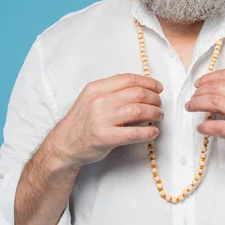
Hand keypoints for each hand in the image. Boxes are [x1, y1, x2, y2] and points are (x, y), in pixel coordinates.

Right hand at [47, 73, 163, 170]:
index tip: (158, 88)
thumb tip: (141, 88)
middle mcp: (99, 101)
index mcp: (97, 88)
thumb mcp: (90, 98)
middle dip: (154, 98)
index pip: (129, 79)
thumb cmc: (81, 122)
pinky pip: (134, 133)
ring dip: (155, 113)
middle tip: (159, 104)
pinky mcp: (105, 137)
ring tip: (159, 116)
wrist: (64, 144)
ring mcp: (102, 119)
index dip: (148, 82)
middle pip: (137, 93)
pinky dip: (148, 132)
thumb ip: (111, 91)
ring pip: (138, 110)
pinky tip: (154, 132)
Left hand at [185, 68, 224, 175]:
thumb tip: (215, 91)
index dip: (208, 78)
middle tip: (192, 99)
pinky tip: (201, 128)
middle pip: (218, 87)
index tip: (199, 84)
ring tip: (191, 108)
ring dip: (197, 104)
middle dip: (199, 92)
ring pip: (215, 102)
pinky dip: (204, 126)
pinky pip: (217, 126)